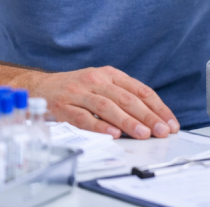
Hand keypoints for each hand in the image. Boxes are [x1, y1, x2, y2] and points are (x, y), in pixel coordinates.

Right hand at [12, 66, 178, 139]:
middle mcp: (96, 80)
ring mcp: (79, 92)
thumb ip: (123, 96)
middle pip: (127, 98)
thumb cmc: (76, 88)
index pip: (140, 90)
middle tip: (161, 130)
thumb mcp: (102, 84)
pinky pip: (83, 117)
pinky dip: (99, 126)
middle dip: (147, 116)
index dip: (157, 107)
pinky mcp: (63, 106)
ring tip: (143, 134)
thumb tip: (151, 118)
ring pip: (108, 107)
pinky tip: (112, 134)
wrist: (40, 86)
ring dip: (127, 122)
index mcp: (110, 74)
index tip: (169, 122)